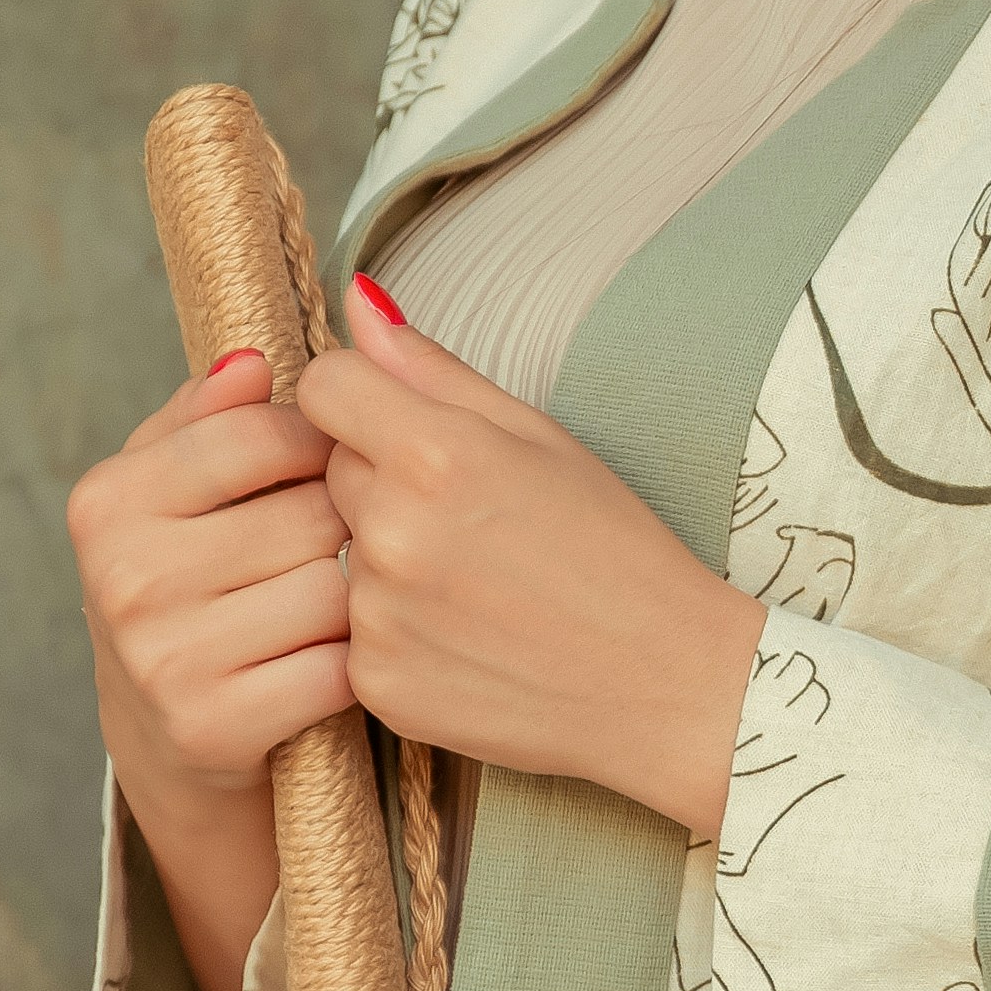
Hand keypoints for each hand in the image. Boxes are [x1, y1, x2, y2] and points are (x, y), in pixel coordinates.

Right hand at [65, 346, 346, 990]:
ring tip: (340, 608)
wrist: (172, 742)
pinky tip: (339, 664)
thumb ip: (213, 418)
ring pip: (334, 590)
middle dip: (346, 528)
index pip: (266, 433)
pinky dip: (358, 667)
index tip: (323, 473)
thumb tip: (254, 360)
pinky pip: (339, 668)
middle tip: (338, 554)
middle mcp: (123, 576)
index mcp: (107, 500)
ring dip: (360, 600)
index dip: (321, 450)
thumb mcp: (178, 495)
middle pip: (313, 513)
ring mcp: (162, 656)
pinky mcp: (211, 726)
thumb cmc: (196, 589)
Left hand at [297, 280, 763, 838]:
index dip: (361, 398)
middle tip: (470, 520)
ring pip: (341, 552)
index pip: (324, 386)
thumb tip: (359, 304)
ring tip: (475, 587)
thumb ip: (436, 370)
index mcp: (437, 452)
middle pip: (332, 468)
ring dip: (386, 559)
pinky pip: (354, 630)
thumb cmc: (619, 552)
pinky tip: (467, 638)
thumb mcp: (543, 437)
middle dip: (383, 480)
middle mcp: (394, 532)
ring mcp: (379, 614)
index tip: (399, 424)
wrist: (667, 685)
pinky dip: (398, 631)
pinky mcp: (377, 681)